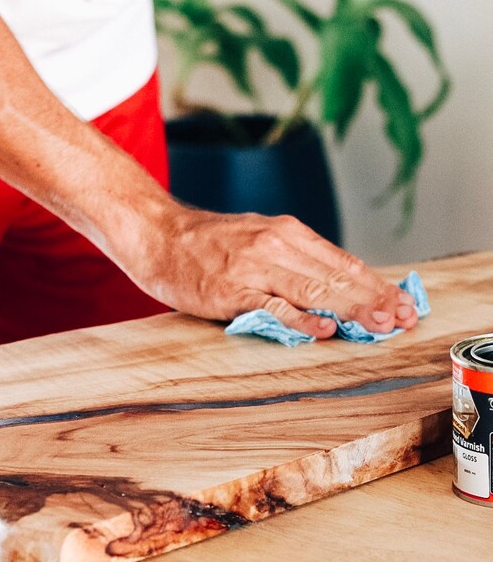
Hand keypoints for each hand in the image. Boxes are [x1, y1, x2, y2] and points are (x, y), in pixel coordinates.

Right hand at [129, 207, 417, 338]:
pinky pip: (273, 306)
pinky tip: (324, 328)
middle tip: (403, 319)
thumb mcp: (256, 238)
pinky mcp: (231, 290)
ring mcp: (254, 268)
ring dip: (350, 309)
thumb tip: (329, 283)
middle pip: (335, 276)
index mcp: (286, 232)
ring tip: (379, 325)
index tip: (401, 303)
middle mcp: (276, 245)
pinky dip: (301, 318)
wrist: (157, 234)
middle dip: (374, 299)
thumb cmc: (205, 242)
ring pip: (313, 290)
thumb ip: (291, 258)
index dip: (375, 284)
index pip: (341, 262)